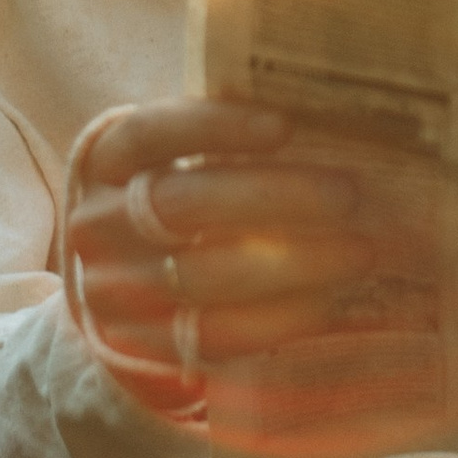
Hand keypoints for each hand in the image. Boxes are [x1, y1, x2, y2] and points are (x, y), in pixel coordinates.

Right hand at [62, 100, 397, 406]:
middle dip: (272, 197)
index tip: (285, 125)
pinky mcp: (143, 347)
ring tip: (358, 250)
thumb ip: (224, 139)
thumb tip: (323, 110)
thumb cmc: (174, 200)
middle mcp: (98, 225)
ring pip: (201, 275)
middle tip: (347, 193)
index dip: (215, 126)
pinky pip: (213, 334)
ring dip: (290, 263)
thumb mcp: (174, 160)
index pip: (151, 134)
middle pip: (181, 205)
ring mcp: (114, 291)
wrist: (122, 290)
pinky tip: (327, 301)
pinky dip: (276, 317)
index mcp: (105, 162)